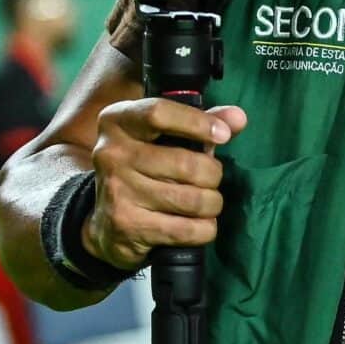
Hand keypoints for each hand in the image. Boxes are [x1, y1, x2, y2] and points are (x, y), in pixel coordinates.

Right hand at [82, 99, 248, 270]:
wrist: (106, 224)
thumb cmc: (146, 170)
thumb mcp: (165, 138)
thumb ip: (203, 123)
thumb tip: (238, 118)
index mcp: (118, 121)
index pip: (159, 114)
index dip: (198, 123)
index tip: (223, 135)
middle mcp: (111, 153)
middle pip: (187, 164)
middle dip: (213, 174)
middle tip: (210, 179)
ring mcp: (117, 191)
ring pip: (194, 200)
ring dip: (212, 204)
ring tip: (206, 202)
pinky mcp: (128, 226)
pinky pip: (189, 230)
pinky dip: (205, 229)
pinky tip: (197, 224)